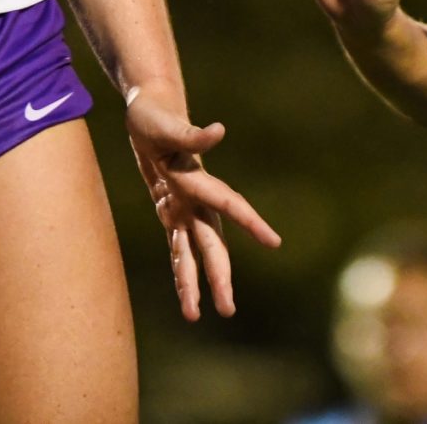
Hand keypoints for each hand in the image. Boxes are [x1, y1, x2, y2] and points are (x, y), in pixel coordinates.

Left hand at [122, 90, 280, 320]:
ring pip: (193, 253)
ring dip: (195, 284)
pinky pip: (176, 247)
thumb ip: (193, 135)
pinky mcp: (170, 210)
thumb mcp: (168, 124)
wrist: (152, 110)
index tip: (274, 242)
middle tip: (228, 310)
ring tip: (196, 317)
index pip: (228, 203)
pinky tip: (187, 298)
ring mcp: (185, 207)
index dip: (250, 222)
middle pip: (212, 243)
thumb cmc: (157, 115)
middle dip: (219, 276)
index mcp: (198, 179)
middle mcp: (196, 199)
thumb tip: (219, 130)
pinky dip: (179, 271)